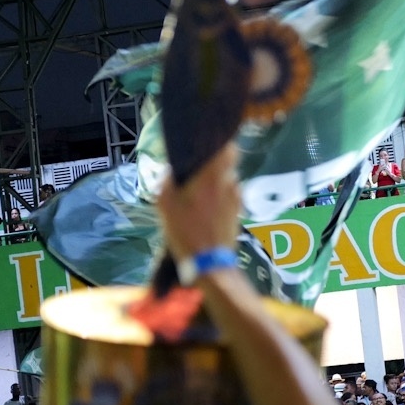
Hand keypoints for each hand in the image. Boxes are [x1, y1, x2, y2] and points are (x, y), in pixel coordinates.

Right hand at [156, 143, 239, 263]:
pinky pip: (230, 193)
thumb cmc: (185, 232)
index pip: (227, 145)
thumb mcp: (165, 205)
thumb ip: (167, 180)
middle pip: (227, 160)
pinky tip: (207, 207)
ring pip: (228, 177)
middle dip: (215, 161)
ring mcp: (237, 196)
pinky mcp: (239, 210)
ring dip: (217, 180)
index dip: (219, 141)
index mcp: (212, 175)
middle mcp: (230, 181)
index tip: (205, 142)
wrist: (209, 263)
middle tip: (198, 168)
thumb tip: (171, 169)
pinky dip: (221, 194)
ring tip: (200, 191)